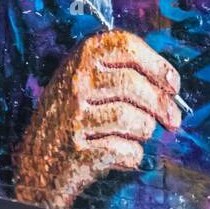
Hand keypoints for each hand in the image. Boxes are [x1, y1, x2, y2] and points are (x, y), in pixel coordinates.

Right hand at [13, 29, 181, 208]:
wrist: (35, 162)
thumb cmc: (72, 116)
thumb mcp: (86, 79)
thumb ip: (121, 71)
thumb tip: (170, 86)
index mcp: (81, 56)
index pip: (127, 46)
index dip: (158, 65)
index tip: (173, 84)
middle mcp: (75, 82)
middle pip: (135, 85)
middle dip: (163, 105)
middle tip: (174, 120)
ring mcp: (74, 117)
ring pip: (135, 120)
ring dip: (145, 132)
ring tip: (136, 136)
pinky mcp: (78, 151)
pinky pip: (126, 151)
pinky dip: (132, 156)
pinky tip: (121, 155)